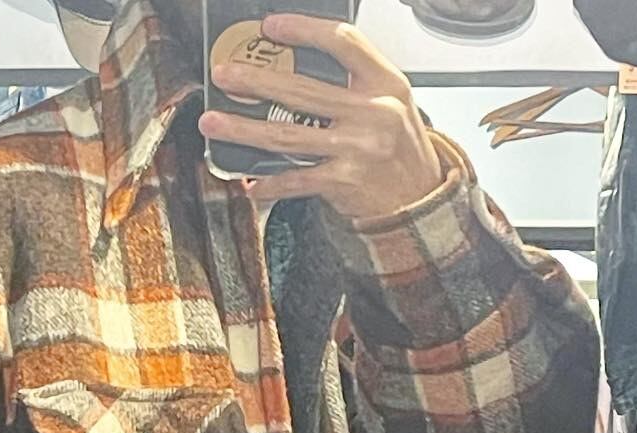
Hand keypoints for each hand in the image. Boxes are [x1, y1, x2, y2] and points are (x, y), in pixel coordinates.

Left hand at [197, 12, 447, 220]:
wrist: (421, 201)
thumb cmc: (401, 150)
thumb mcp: (392, 103)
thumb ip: (355, 84)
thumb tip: (296, 69)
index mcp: (386, 83)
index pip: (342, 43)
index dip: (304, 31)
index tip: (272, 27)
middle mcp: (372, 113)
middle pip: (303, 90)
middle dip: (256, 82)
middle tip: (224, 75)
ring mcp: (357, 149)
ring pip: (288, 135)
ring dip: (245, 129)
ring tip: (214, 123)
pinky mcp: (344, 182)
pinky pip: (297, 180)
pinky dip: (270, 182)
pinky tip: (249, 180)